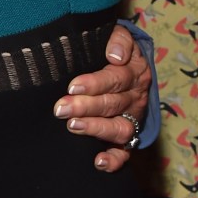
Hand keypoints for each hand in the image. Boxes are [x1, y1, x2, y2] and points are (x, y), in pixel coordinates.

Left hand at [53, 23, 150, 171]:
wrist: (131, 64)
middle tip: (61, 109)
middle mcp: (135, 97)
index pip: (115, 79)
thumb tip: (115, 55)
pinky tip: (98, 162)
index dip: (94, 84)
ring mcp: (132, 119)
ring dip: (96, 129)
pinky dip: (114, 160)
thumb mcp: (120, 35)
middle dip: (85, 107)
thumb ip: (119, 39)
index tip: (72, 87)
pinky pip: (125, 152)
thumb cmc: (114, 48)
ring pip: (119, 129)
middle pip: (112, 104)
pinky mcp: (129, 136)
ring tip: (73, 126)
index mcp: (134, 72)